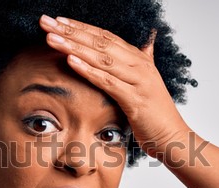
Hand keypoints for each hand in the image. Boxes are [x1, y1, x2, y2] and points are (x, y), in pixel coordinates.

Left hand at [39, 15, 190, 157]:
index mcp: (138, 59)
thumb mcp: (147, 82)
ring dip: (74, 46)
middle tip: (46, 22)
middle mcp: (139, 65)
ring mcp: (138, 80)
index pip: (105, 36)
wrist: (172, 136)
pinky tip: (70, 61)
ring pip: (101, 58)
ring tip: (51, 38)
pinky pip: (108, 82)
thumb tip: (148, 42)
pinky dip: (88, 70)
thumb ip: (143, 61)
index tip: (58, 20)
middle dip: (71, 31)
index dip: (80, 27)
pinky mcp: (135, 99)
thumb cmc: (155, 113)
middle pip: (100, 42)